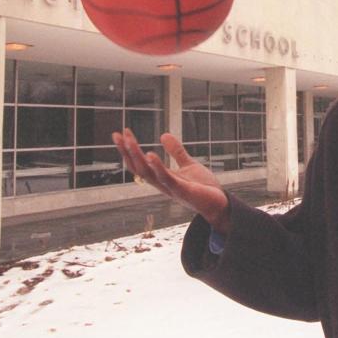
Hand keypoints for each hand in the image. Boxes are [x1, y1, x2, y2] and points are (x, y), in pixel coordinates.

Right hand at [113, 128, 230, 234]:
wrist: (221, 204)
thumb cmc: (204, 188)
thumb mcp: (188, 165)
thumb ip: (177, 152)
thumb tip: (163, 134)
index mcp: (162, 178)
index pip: (140, 164)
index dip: (129, 150)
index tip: (122, 133)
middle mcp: (162, 184)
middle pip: (139, 168)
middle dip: (127, 152)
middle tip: (116, 135)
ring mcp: (171, 188)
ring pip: (148, 173)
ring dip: (137, 156)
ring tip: (128, 141)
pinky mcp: (183, 191)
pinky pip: (167, 179)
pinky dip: (157, 167)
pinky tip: (150, 154)